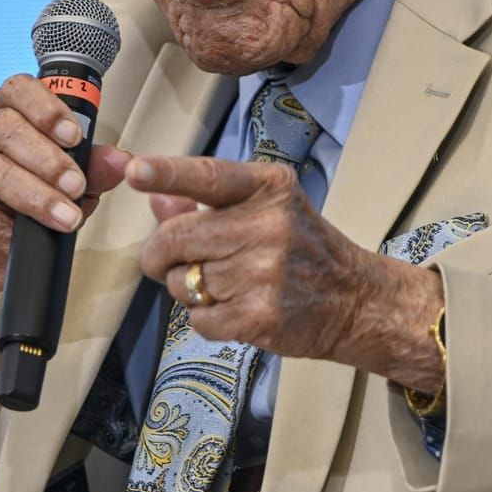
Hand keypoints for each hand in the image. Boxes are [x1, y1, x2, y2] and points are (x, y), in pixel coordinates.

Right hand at [0, 74, 131, 334]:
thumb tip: (122, 161)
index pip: (19, 90)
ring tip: (66, 216)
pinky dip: (2, 227)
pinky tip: (21, 237)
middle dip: (48, 159)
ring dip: (34, 195)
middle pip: (6, 128)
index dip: (47, 109)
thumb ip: (93, 169)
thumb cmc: (29, 201)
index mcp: (7, 111)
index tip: (74, 136)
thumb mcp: (69, 182)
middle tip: (76, 185)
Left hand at [129, 155, 445, 389]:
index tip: (135, 172)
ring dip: (189, 289)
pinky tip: (236, 309)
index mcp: (268, 189)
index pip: (208, 176)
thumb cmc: (302, 249)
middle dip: (160, 255)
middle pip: (176, 238)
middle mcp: (268, 225)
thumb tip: (157, 199)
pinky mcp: (261, 315)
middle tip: (171, 261)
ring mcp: (265, 273)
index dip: (167, 174)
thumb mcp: (265, 210)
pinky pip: (199, 319)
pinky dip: (207, 319)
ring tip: (226, 285)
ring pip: (182, 282)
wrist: (355, 300)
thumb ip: (207, 204)